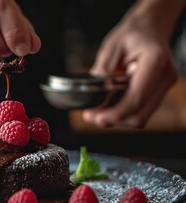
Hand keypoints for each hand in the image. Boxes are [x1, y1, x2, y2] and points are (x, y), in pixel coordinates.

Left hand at [83, 2, 179, 127]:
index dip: (115, 113)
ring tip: (97, 111)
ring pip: (140, 117)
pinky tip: (109, 106)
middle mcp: (165, 77)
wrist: (150, 29)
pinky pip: (141, 111)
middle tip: (90, 116)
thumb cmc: (132, 34)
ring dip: (117, 118)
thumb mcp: (112, 46)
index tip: (97, 118)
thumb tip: (94, 93)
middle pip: (139, 114)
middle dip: (113, 119)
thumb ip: (103, 69)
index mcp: (155, 62)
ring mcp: (164, 87)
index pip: (136, 98)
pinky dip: (123, 113)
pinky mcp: (159, 94)